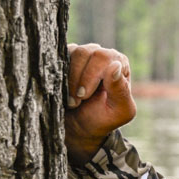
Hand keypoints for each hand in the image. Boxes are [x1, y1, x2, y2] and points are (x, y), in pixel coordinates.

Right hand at [65, 43, 136, 164]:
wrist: (79, 126)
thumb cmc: (103, 118)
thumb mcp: (119, 111)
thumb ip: (121, 90)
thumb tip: (116, 65)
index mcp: (120, 65)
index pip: (105, 57)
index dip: (92, 75)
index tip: (84, 96)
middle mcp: (103, 55)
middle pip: (87, 52)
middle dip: (79, 79)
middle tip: (77, 100)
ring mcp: (83, 54)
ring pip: (72, 53)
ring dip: (69, 79)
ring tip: (72, 100)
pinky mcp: (66, 57)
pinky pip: (58, 56)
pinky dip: (58, 74)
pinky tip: (62, 91)